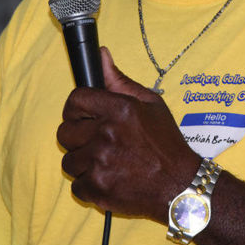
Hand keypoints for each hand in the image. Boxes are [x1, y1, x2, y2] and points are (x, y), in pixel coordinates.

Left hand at [56, 47, 200, 220]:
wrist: (180, 184)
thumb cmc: (166, 143)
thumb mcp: (150, 103)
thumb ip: (119, 80)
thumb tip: (101, 56)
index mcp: (119, 109)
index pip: (75, 100)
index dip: (76, 109)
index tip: (83, 117)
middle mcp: (106, 134)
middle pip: (64, 132)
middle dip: (77, 137)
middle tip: (95, 142)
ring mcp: (100, 163)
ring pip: (69, 161)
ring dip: (83, 163)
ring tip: (105, 162)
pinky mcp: (98, 188)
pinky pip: (76, 186)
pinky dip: (89, 185)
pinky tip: (108, 179)